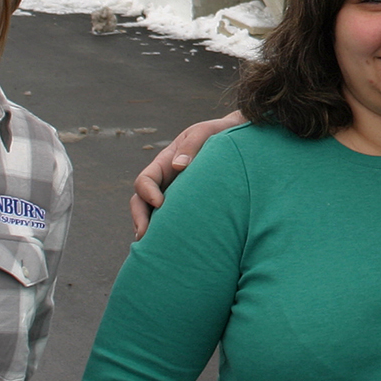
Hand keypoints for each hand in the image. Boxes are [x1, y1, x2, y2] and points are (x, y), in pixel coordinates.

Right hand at [129, 112, 244, 237]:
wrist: (240, 143)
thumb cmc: (221, 134)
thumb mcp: (206, 132)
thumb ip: (192, 144)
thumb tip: (178, 166)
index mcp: (165, 163)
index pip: (145, 180)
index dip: (147, 192)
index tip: (160, 203)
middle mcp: (165, 181)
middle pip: (140, 202)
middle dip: (140, 218)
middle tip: (145, 236)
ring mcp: (174, 195)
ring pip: (153, 215)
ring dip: (150, 230)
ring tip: (153, 248)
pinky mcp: (187, 207)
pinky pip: (172, 221)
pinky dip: (167, 233)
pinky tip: (173, 246)